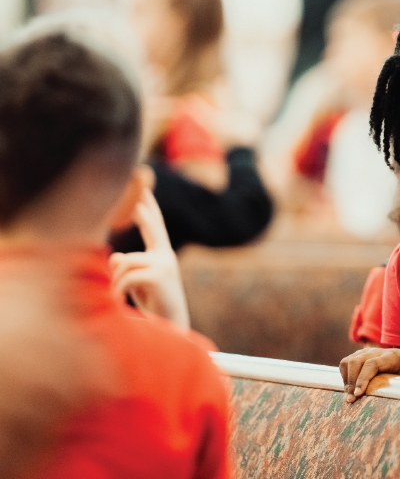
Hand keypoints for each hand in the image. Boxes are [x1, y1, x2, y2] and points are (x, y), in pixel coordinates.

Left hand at [108, 188, 189, 330]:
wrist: (171, 329)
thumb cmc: (154, 308)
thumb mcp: (138, 285)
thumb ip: (127, 268)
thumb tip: (115, 257)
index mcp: (162, 256)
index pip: (155, 226)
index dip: (149, 208)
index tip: (144, 190)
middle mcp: (166, 256)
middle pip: (153, 225)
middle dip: (144, 207)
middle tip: (140, 184)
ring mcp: (164, 264)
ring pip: (124, 260)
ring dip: (114, 281)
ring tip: (115, 297)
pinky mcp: (158, 275)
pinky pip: (125, 274)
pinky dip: (116, 289)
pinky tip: (116, 300)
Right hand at [338, 348, 399, 403]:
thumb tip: (395, 404)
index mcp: (393, 356)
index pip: (372, 364)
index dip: (363, 379)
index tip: (358, 394)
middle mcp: (378, 351)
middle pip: (356, 361)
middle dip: (351, 381)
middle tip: (351, 400)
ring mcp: (367, 352)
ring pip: (348, 361)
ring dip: (346, 379)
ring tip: (350, 396)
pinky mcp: (360, 355)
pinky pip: (346, 363)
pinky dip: (345, 376)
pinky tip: (350, 389)